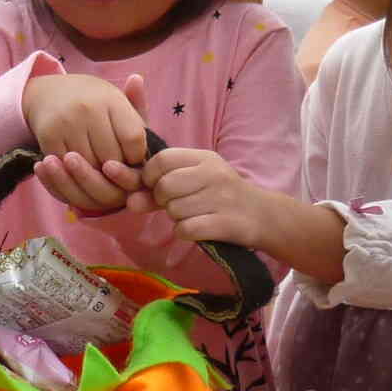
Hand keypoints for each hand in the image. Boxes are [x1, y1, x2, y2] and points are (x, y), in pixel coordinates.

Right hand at [25, 72, 149, 169]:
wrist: (50, 93)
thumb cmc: (95, 104)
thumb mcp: (118, 104)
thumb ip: (139, 122)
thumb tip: (152, 151)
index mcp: (112, 99)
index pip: (134, 139)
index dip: (136, 156)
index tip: (133, 158)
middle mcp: (89, 108)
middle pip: (112, 158)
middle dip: (116, 170)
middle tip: (116, 171)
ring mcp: (67, 122)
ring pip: (90, 167)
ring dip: (96, 176)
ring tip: (99, 171)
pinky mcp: (48, 136)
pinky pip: (68, 169)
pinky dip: (76, 175)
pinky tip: (80, 170)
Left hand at [109, 147, 266, 247]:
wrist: (263, 216)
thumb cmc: (222, 195)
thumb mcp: (196, 179)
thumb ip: (159, 186)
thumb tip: (128, 200)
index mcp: (203, 157)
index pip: (160, 160)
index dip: (150, 177)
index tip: (157, 188)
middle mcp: (212, 173)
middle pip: (164, 187)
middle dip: (163, 201)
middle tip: (179, 205)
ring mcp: (220, 198)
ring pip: (173, 210)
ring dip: (177, 219)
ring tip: (195, 215)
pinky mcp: (224, 223)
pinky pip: (185, 229)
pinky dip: (186, 232)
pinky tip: (199, 228)